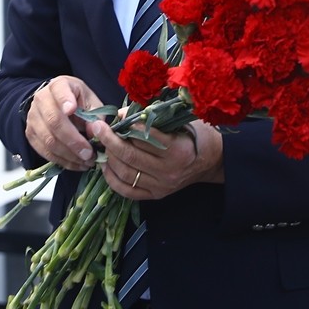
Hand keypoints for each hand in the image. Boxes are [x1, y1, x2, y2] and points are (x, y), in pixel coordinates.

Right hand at [23, 75, 100, 171]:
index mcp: (59, 85)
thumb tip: (92, 133)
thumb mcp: (91, 102)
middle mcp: (41, 99)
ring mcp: (33, 117)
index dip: (64, 100)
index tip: (72, 109)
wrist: (57, 104)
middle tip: (89, 153)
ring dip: (69, 155)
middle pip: (54, 121)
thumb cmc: (78, 101)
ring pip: (48, 140)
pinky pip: (44, 151)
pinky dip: (62, 161)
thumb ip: (95, 115)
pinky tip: (76, 164)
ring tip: (86, 161)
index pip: (59, 91)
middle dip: (73, 141)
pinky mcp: (30, 134)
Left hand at [89, 117, 223, 199]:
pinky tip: (105, 166)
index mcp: (177, 150)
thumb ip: (152, 117)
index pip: (145, 137)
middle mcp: (169, 170)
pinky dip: (112, 179)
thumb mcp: (179, 121)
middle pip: (131, 156)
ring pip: (127, 173)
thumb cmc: (195, 135)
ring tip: (100, 144)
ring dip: (109, 158)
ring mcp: (161, 185)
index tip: (115, 116)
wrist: (211, 161)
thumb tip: (122, 114)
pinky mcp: (156, 195)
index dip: (127, 125)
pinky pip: (128, 191)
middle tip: (97, 127)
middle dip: (110, 140)